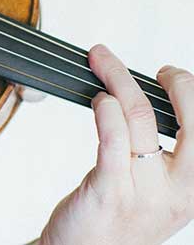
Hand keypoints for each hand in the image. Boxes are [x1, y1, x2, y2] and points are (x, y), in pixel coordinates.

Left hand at [39, 44, 192, 244]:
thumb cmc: (116, 217)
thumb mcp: (156, 189)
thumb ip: (162, 151)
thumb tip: (151, 96)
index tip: (172, 75)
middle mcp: (180, 192)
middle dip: (180, 83)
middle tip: (159, 69)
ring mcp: (145, 193)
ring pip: (140, 118)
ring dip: (119, 78)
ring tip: (101, 61)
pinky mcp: (109, 192)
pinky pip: (112, 139)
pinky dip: (105, 109)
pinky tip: (98, 98)